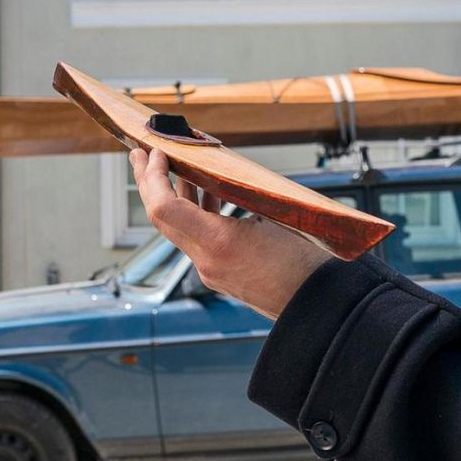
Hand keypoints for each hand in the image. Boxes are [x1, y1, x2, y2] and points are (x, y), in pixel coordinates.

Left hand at [131, 148, 330, 317]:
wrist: (321, 308)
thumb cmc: (307, 262)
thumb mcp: (273, 217)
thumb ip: (240, 197)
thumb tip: (218, 176)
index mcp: (218, 244)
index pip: (164, 208)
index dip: (154, 177)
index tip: (157, 152)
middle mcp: (206, 261)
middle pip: (162, 217)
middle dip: (148, 182)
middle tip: (139, 154)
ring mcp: (211, 271)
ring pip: (178, 227)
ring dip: (170, 194)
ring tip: (167, 166)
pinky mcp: (222, 274)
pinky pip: (197, 237)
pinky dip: (194, 211)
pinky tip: (203, 192)